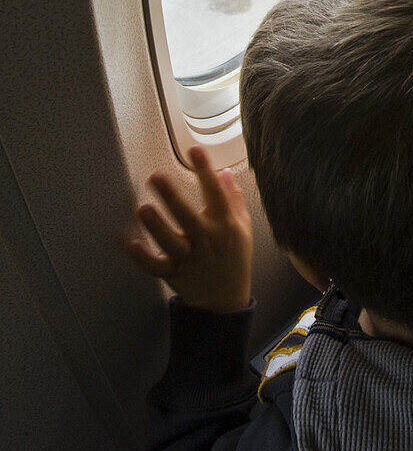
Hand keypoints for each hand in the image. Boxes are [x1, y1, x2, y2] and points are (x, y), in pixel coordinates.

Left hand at [126, 146, 252, 312]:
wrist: (226, 301)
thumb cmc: (234, 257)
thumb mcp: (243, 227)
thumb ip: (234, 198)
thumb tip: (224, 171)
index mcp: (226, 225)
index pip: (217, 194)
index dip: (206, 171)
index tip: (195, 149)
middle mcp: (208, 241)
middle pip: (189, 217)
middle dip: (173, 196)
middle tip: (157, 175)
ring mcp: (190, 259)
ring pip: (171, 242)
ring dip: (157, 226)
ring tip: (143, 208)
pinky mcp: (175, 275)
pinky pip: (157, 267)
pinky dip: (143, 258)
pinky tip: (131, 244)